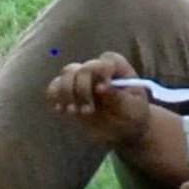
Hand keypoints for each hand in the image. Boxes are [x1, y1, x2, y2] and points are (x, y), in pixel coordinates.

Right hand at [44, 52, 160, 147]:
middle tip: (88, 111)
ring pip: (66, 74)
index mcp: (119, 69)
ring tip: (74, 112)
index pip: (107, 60)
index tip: (102, 90)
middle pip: (82, 68)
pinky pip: (55, 87)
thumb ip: (118, 96)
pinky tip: (61, 110)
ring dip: (66, 93)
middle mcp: (100, 70)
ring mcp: (83, 80)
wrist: (124, 128)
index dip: (102, 71)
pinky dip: (54, 96)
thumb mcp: (132, 107)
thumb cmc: (133, 114)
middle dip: (82, 89)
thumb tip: (100, 88)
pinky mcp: (71, 92)